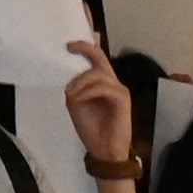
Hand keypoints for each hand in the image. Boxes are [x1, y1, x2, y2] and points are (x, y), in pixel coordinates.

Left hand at [60, 34, 139, 168]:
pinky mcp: (122, 98)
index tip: (69, 42)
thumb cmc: (92, 130)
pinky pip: (103, 87)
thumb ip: (75, 88)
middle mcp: (111, 82)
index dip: (87, 45)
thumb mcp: (76, 105)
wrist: (105, 151)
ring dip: (80, 83)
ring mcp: (118, 89)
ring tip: (70, 95)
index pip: (95, 59)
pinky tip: (77, 101)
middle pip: (100, 57)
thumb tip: (70, 79)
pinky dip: (87, 92)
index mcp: (100, 82)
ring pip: (97, 73)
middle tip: (70, 47)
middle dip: (85, 48)